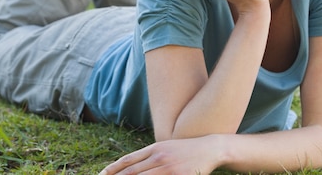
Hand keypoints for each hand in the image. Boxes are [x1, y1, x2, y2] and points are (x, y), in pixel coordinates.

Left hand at [99, 136, 219, 174]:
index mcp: (154, 148)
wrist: (210, 148)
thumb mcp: (166, 148)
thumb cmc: (185, 150)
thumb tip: (129, 167)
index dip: (111, 170)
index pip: (127, 161)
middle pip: (131, 173)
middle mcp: (158, 157)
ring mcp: (168, 168)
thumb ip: (149, 156)